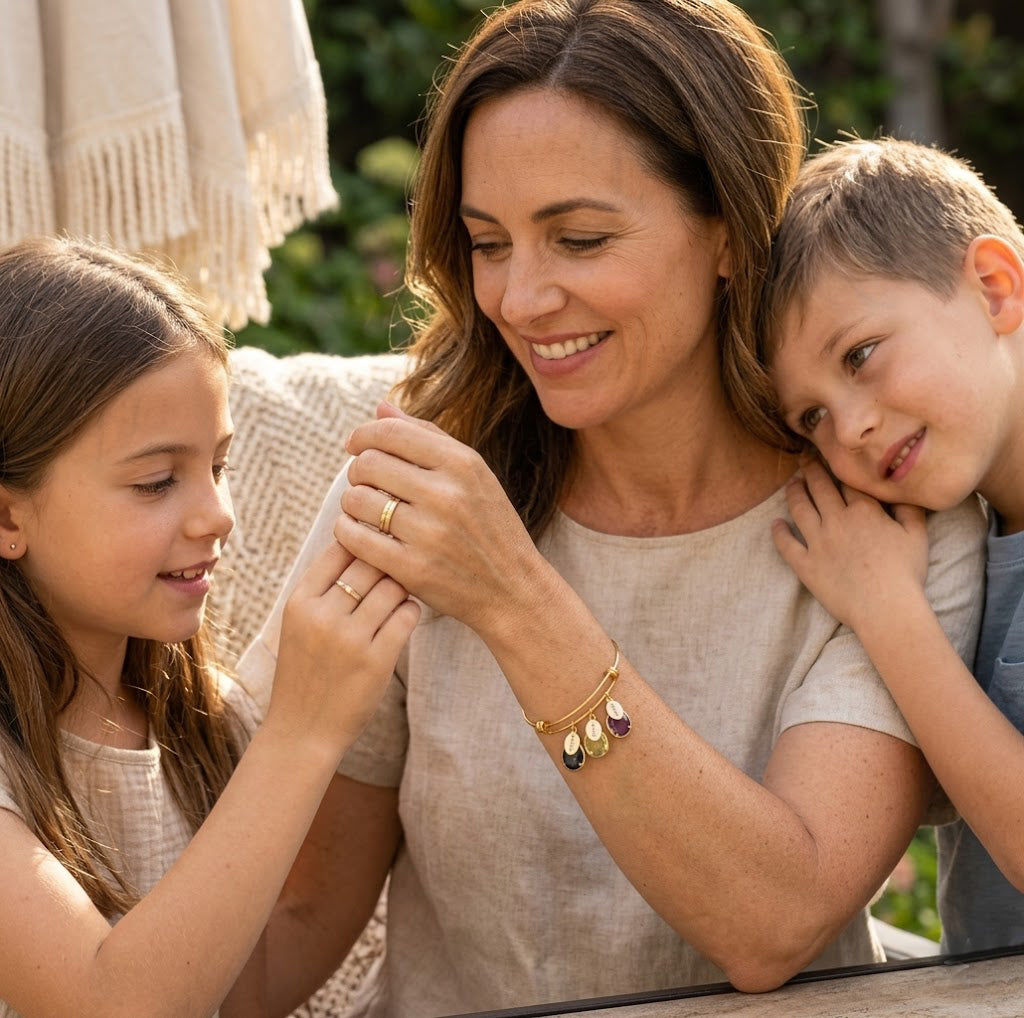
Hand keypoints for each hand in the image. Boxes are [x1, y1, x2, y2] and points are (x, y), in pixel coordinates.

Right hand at [267, 539, 419, 753]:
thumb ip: (323, 587)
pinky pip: (406, 616)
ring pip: (393, 587)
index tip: (378, 544)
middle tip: (399, 566)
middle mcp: (322, 615)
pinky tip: (404, 616)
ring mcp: (350, 638)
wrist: (302, 729)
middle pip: (370, 563)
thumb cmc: (306, 670)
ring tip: (400, 595)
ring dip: (403, 588)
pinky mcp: (376, 660)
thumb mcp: (298, 623)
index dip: (364, 542)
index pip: (340, 549)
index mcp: (300, 601)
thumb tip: (357, 540)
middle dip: (388, 562)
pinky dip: (410, 611)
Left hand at [333, 402, 540, 634]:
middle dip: (358, 471)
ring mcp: (429, 533)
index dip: (363, 435)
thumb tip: (380, 407)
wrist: (513, 589)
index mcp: (463, 464)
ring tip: (365, 510)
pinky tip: (359, 532)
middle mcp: (447, 494)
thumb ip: (428, 437)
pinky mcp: (413, 569)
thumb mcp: (474, 475)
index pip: (391, 432)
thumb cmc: (490, 527)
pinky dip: (347, 531)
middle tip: (365, 483)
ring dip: (351, 503)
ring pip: (357, 500)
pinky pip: (355, 538)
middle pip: (368, 464)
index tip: (356, 446)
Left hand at [771, 460, 928, 631]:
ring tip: (791, 483)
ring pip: (800, 508)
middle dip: (811, 471)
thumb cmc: (905, 573)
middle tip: (804, 461)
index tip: (831, 456)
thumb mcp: (917, 536)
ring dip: (793, 493)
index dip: (838, 467)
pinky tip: (775, 524)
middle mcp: (837, 520)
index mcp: (864, 511)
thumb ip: (909, 509)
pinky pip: (786, 544)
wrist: (885, 608)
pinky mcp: (806, 565)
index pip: (847, 481)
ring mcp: (818, 542)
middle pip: (819, 488)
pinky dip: (779, 532)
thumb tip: (904, 490)